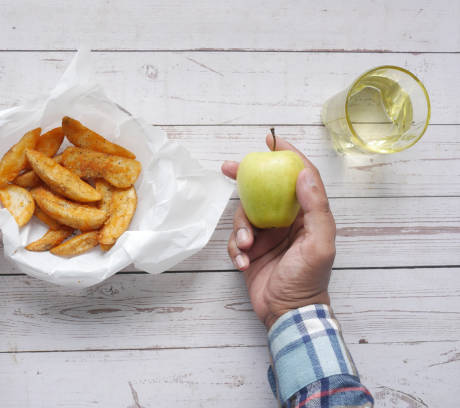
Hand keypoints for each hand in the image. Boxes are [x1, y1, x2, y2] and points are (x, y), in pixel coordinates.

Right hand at [222, 134, 335, 329]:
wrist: (287, 314)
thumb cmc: (309, 280)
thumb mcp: (319, 244)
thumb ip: (315, 208)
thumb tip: (303, 174)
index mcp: (306, 215)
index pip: (298, 177)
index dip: (286, 156)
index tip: (271, 140)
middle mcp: (286, 221)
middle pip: (264, 190)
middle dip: (246, 179)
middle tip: (228, 167)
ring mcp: (267, 235)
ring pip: (245, 216)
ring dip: (242, 230)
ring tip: (247, 248)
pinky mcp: (251, 251)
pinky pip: (236, 240)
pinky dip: (237, 249)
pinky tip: (244, 263)